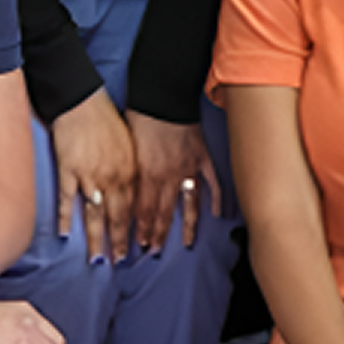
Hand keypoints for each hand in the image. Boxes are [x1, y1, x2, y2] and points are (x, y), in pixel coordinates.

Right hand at [50, 89, 136, 262]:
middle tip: (119, 260)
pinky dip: (65, 217)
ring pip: (95, 214)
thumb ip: (129, 170)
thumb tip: (129, 193)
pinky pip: (67, 199)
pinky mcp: (68, 170)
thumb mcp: (127, 145)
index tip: (137, 245)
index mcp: (129, 170)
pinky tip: (64, 234)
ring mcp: (89, 175)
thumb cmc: (105, 119)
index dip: (135, 228)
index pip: (134, 206)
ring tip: (97, 259)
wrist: (82, 100)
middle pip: (117, 216)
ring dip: (96, 238)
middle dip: (119, 240)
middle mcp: (112, 176)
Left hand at [126, 110, 221, 253]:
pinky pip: (212, 182)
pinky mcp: (202, 157)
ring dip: (186, 226)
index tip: (138, 243)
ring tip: (186, 243)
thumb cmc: (141, 114)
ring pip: (188, 204)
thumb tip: (125, 189)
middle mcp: (169, 175)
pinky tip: (218, 213)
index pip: (144, 210)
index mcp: (147, 173)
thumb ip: (129, 170)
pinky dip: (216, 198)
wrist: (163, 93)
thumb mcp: (127, 145)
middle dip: (158, 234)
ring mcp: (189, 167)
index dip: (141, 229)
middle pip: (164, 212)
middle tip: (155, 250)